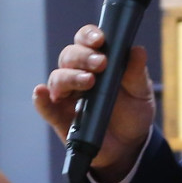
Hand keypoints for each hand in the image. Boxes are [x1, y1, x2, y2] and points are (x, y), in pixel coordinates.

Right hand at [33, 25, 155, 182]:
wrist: (130, 146)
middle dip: (83, 56)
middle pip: (69, 56)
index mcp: (95, 62)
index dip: (88, 36)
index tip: (100, 39)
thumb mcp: (140, 92)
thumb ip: (136, 72)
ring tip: (89, 82)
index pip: (84, 41)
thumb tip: (137, 50)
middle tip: (101, 63)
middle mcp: (77, 75)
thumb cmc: (132, 112)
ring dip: (70, 76)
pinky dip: (42, 100)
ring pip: (57, 78)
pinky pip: (46, 108)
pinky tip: (41, 93)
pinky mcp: (61, 119)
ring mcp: (67, 97)